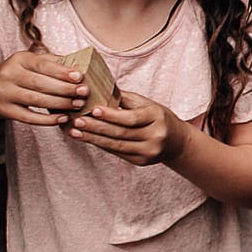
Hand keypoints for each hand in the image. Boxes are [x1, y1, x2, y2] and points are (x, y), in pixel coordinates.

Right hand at [0, 51, 90, 125]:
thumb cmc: (19, 74)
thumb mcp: (30, 63)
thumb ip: (52, 62)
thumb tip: (80, 66)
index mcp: (18, 60)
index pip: (42, 65)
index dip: (61, 72)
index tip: (79, 76)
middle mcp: (8, 75)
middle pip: (40, 84)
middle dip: (65, 89)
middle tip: (84, 93)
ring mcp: (4, 94)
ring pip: (36, 101)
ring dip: (60, 104)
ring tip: (78, 104)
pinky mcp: (5, 110)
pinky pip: (29, 118)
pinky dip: (48, 120)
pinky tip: (63, 118)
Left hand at [68, 89, 187, 166]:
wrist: (176, 141)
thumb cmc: (157, 117)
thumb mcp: (146, 104)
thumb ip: (124, 98)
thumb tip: (97, 90)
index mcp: (158, 117)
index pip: (132, 118)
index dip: (111, 115)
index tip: (93, 109)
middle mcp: (156, 136)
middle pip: (122, 132)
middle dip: (97, 127)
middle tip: (77, 121)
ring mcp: (150, 151)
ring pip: (117, 145)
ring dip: (93, 138)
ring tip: (76, 132)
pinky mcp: (142, 161)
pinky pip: (118, 152)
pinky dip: (100, 145)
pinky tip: (87, 139)